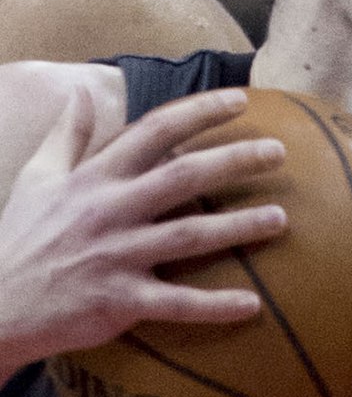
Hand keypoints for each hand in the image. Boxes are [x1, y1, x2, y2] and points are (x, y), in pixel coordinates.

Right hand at [0, 86, 286, 377]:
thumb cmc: (20, 238)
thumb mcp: (37, 178)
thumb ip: (67, 135)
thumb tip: (81, 91)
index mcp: (94, 177)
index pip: (154, 131)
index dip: (199, 112)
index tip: (241, 100)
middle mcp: (110, 210)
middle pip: (184, 176)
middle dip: (235, 160)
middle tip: (280, 152)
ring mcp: (117, 256)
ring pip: (190, 236)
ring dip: (239, 227)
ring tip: (281, 219)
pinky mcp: (120, 301)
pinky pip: (177, 304)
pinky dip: (215, 306)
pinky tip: (253, 305)